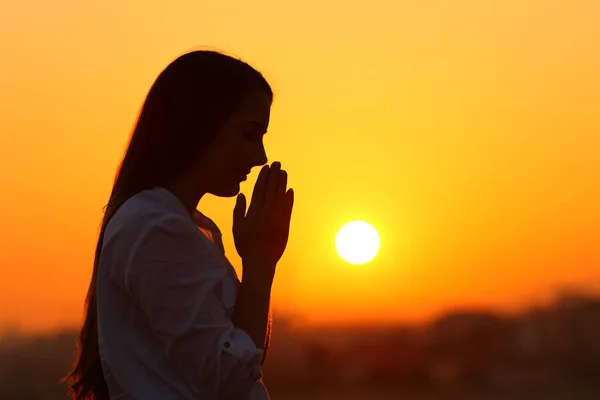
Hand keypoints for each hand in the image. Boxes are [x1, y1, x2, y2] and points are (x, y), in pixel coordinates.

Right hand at [232, 161, 293, 278]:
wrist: (261, 262)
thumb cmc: (245, 245)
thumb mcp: (237, 227)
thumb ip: (239, 210)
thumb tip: (241, 194)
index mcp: (254, 212)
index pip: (260, 190)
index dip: (263, 177)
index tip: (266, 167)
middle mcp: (267, 213)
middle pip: (271, 190)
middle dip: (274, 175)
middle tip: (277, 164)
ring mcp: (278, 218)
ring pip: (281, 196)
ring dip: (282, 183)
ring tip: (283, 172)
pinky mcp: (285, 225)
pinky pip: (288, 208)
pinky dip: (289, 199)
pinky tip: (290, 190)